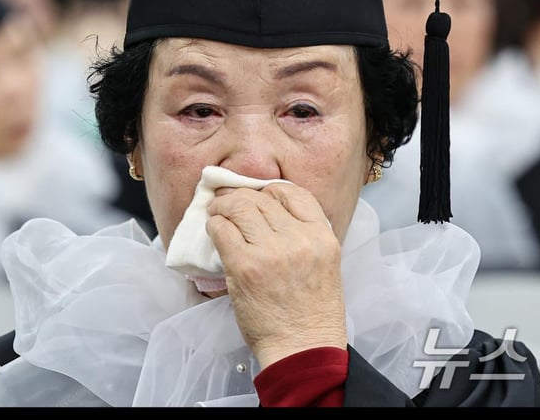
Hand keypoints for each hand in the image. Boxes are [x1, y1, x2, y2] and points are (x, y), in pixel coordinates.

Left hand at [206, 183, 346, 368]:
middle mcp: (299, 239)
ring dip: (223, 206)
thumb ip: (305, 237)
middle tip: (228, 202)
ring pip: (239, 208)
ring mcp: (270, 252)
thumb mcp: (325, 265)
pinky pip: (221, 230)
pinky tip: (214, 231)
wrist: (302, 349)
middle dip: (240, 196)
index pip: (294, 193)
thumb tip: (269, 214)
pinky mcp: (244, 266)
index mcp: (323, 237)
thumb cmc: (311, 313)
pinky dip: (214, 226)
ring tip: (216, 212)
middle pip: (261, 198)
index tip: (259, 196)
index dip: (271, 190)